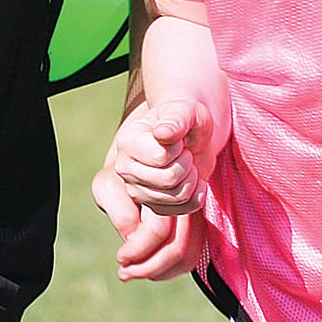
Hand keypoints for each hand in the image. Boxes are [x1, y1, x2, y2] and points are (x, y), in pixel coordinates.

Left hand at [92, 163, 207, 281]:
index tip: (120, 258)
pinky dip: (171, 268)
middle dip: (150, 267)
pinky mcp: (199, 225)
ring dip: (161, 271)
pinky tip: (148, 268)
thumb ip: (119, 210)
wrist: (141, 162)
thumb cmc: (118, 176)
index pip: (158, 231)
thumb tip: (134, 238)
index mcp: (165, 189)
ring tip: (134, 273)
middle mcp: (188, 201)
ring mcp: (197, 214)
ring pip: (189, 256)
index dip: (137, 251)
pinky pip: (192, 254)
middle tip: (124, 273)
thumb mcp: (108, 185)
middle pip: (178, 249)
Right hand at [110, 99, 217, 214]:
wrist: (191, 134)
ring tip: (187, 164)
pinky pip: (183, 210)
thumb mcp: (186, 111)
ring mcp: (137, 190)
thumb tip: (162, 134)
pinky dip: (197, 195)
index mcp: (127, 141)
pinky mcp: (153, 206)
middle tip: (185, 151)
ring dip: (193, 179)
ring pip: (178, 197)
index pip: (161, 157)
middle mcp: (125, 168)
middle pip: (169, 179)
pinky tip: (192, 180)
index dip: (179, 148)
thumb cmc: (187, 119)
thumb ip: (176, 119)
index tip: (178, 138)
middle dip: (188, 164)